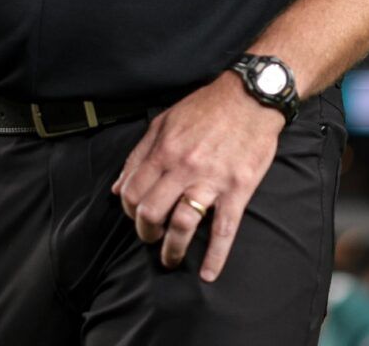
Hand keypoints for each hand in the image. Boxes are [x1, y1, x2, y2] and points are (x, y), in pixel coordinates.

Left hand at [110, 70, 286, 281]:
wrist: (251, 97)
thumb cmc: (206, 107)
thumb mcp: (164, 122)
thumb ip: (138, 155)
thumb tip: (118, 187)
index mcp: (163, 150)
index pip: (132, 192)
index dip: (128, 211)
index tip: (135, 217)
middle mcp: (183, 167)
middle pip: (151, 212)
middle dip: (145, 232)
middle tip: (150, 238)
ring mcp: (211, 180)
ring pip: (182, 224)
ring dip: (172, 249)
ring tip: (170, 258)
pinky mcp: (237, 189)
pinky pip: (224, 229)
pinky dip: (215, 256)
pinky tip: (208, 273)